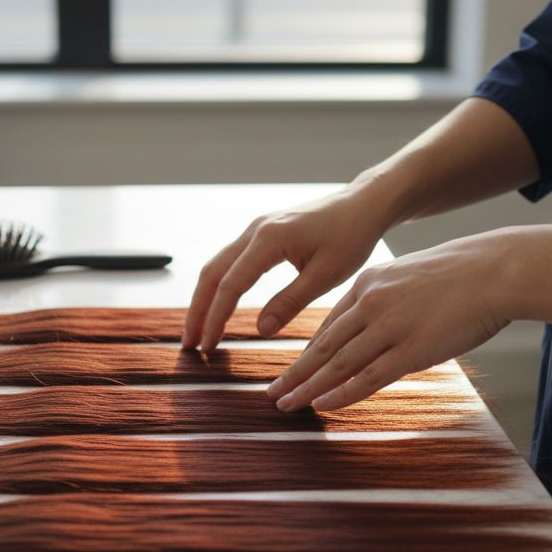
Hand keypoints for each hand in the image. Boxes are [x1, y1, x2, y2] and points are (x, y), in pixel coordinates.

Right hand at [182, 189, 391, 351]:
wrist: (362, 205)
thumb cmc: (351, 237)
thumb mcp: (325, 276)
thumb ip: (290, 302)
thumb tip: (260, 330)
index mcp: (269, 239)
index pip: (231, 285)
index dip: (216, 318)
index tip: (208, 347)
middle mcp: (255, 230)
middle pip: (212, 273)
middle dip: (197, 311)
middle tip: (189, 345)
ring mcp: (256, 229)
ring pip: (217, 266)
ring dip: (203, 299)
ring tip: (197, 331)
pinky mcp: (262, 233)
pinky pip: (230, 261)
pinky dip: (218, 286)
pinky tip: (217, 305)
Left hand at [266, 230, 516, 410]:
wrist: (494, 270)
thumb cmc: (462, 276)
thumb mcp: (411, 278)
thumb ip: (390, 301)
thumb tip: (381, 326)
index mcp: (369, 284)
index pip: (330, 326)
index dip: (309, 353)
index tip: (293, 371)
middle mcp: (371, 304)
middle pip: (324, 346)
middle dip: (295, 373)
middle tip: (272, 392)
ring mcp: (389, 326)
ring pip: (338, 364)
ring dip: (307, 388)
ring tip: (284, 404)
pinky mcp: (412, 348)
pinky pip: (368, 376)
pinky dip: (341, 393)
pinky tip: (321, 405)